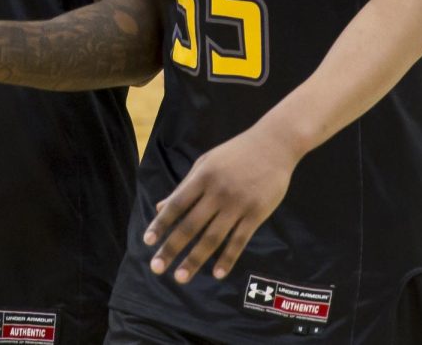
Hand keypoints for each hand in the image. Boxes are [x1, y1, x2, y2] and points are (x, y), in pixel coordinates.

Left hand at [143, 124, 296, 284]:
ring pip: (212, 238)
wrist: (273, 144)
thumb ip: (184, 186)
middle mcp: (218, 191)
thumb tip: (160, 208)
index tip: (147, 241)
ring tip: (180, 277)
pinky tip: (216, 273)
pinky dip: (227, 259)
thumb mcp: (206, 163)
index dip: (161, 224)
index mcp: (203, 176)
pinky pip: (239, 241)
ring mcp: (238, 204)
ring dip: (195, 259)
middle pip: (191, 225)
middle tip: (156, 268)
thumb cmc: (235, 153)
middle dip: (172, 248)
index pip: (177, 204)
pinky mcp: (256, 213)